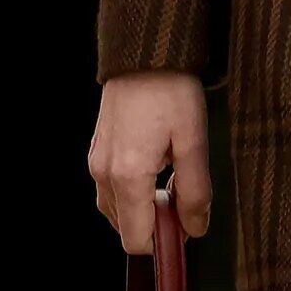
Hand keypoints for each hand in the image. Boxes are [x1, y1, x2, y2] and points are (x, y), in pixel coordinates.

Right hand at [89, 72, 211, 254]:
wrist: (145, 49)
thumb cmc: (170, 88)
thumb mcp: (194, 139)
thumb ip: (195, 190)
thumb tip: (195, 228)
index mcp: (127, 176)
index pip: (137, 240)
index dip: (164, 240)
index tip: (186, 222)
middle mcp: (104, 174)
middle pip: (125, 227)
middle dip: (153, 222)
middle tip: (181, 191)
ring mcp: (96, 161)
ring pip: (116, 208)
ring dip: (141, 205)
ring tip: (169, 171)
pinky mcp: (96, 149)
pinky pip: (110, 186)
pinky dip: (130, 188)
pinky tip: (153, 161)